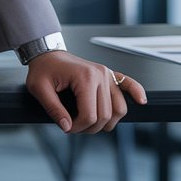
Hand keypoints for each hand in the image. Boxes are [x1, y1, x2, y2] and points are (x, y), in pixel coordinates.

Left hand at [25, 51, 146, 133]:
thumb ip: (53, 109)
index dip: (77, 127)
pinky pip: (128, 84)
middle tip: (73, 124)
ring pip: (119, 110)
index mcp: (84, 77)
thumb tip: (68, 127)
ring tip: (89, 120)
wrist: (47, 53)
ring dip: (106, 122)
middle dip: (89, 127)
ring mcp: (107, 74)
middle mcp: (100, 74)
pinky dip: (136, 92)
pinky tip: (141, 101)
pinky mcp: (109, 74)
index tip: (66, 126)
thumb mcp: (38, 88)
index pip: (89, 115)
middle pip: (105, 116)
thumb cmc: (43, 69)